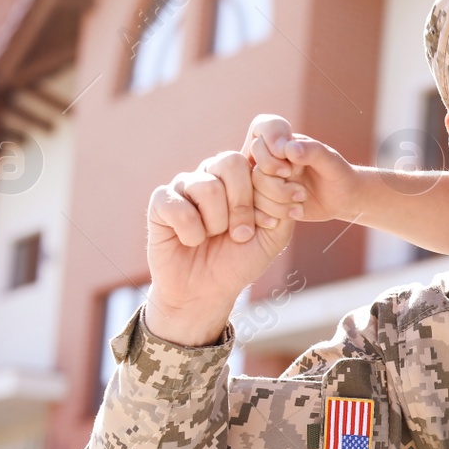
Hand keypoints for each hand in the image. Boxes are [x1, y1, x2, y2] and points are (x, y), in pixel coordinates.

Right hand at [146, 150, 294, 345]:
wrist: (207, 291)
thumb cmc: (240, 259)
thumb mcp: (274, 235)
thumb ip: (283, 203)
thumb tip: (287, 172)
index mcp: (242, 176)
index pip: (259, 156)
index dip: (270, 185)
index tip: (271, 219)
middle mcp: (212, 173)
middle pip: (232, 162)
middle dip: (243, 205)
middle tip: (241, 234)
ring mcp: (184, 185)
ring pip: (208, 187)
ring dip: (217, 223)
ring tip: (213, 237)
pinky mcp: (161, 202)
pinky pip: (179, 208)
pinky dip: (191, 233)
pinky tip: (190, 241)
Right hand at [243, 114, 357, 223]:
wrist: (343, 198)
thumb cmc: (339, 174)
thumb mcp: (331, 162)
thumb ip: (313, 152)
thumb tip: (288, 148)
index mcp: (283, 143)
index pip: (259, 140)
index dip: (270, 158)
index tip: (290, 170)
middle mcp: (271, 160)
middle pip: (255, 171)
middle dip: (277, 186)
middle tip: (301, 192)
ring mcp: (267, 181)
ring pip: (254, 192)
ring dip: (279, 202)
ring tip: (302, 201)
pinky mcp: (268, 201)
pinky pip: (257, 209)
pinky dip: (275, 214)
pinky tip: (296, 213)